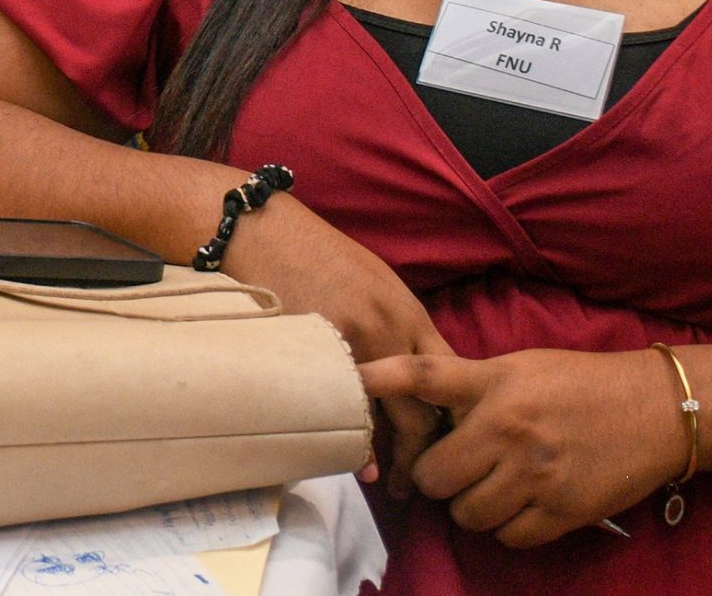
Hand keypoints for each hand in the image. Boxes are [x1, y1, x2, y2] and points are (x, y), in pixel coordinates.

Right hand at [221, 193, 454, 494]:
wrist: (261, 229)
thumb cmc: (315, 252)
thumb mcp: (375, 281)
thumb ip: (399, 327)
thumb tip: (414, 376)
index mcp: (407, 312)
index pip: (447, 380)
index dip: (450, 418)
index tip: (446, 444)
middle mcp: (387, 330)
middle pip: (422, 408)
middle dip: (425, 451)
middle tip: (422, 482)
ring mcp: (348, 344)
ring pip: (382, 416)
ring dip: (389, 453)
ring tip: (389, 481)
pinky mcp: (310, 353)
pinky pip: (340, 407)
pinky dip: (351, 438)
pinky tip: (357, 462)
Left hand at [361, 349, 687, 547]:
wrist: (655, 410)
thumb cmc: (578, 383)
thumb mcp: (519, 367)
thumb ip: (469, 384)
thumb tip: (416, 401)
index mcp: (495, 384)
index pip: (426, 378)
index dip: (383, 378)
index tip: (354, 380)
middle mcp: (510, 429)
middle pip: (436, 475)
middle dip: (439, 477)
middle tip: (457, 467)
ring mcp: (536, 474)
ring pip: (467, 514)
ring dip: (471, 506)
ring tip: (491, 486)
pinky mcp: (563, 510)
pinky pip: (508, 537)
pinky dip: (507, 527)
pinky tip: (520, 503)